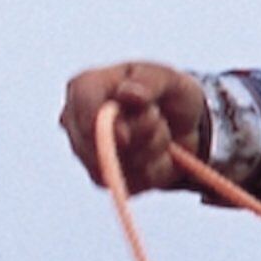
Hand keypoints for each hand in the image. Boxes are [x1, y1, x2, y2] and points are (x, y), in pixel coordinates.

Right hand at [59, 61, 208, 192]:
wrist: (183, 123)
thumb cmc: (168, 93)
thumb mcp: (170, 78)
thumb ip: (149, 82)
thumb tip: (127, 94)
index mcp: (86, 86)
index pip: (81, 105)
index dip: (98, 124)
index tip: (125, 136)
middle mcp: (77, 120)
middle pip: (96, 142)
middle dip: (141, 133)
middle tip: (158, 117)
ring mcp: (86, 151)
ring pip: (118, 164)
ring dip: (153, 149)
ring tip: (161, 130)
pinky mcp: (104, 178)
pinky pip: (132, 182)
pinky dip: (155, 169)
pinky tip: (160, 153)